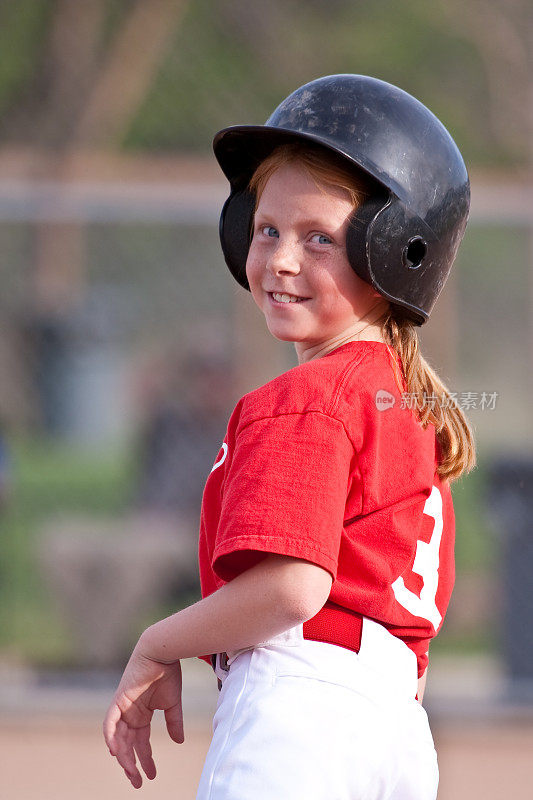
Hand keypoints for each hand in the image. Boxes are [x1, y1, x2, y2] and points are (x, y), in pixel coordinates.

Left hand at [103, 643, 183, 788]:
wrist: (162, 652)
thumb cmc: (168, 673)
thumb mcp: (173, 704)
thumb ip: (174, 723)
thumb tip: (179, 741)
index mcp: (141, 715)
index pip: (141, 742)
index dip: (146, 759)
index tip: (152, 775)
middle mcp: (130, 714)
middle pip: (127, 745)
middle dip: (132, 764)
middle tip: (137, 782)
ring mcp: (123, 707)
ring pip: (118, 738)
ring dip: (123, 756)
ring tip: (130, 772)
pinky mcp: (119, 700)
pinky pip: (110, 723)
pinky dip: (111, 737)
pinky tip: (116, 752)